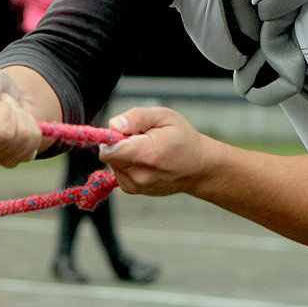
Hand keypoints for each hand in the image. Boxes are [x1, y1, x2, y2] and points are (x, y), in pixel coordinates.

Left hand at [98, 107, 215, 196]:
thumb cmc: (183, 139)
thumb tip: (113, 125)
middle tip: (142, 138)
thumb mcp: (165, 116)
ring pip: (113, 163)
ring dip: (124, 153)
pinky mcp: (133, 190)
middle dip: (120, 143)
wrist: (199, 168)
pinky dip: (127, 163)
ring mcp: (136, 186)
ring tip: (146, 149)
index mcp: (147, 154)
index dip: (112, 136)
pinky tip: (145, 160)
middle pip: (110, 155)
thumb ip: (137, 117)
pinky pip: (118, 171)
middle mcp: (140, 175)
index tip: (128, 131)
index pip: (109, 150)